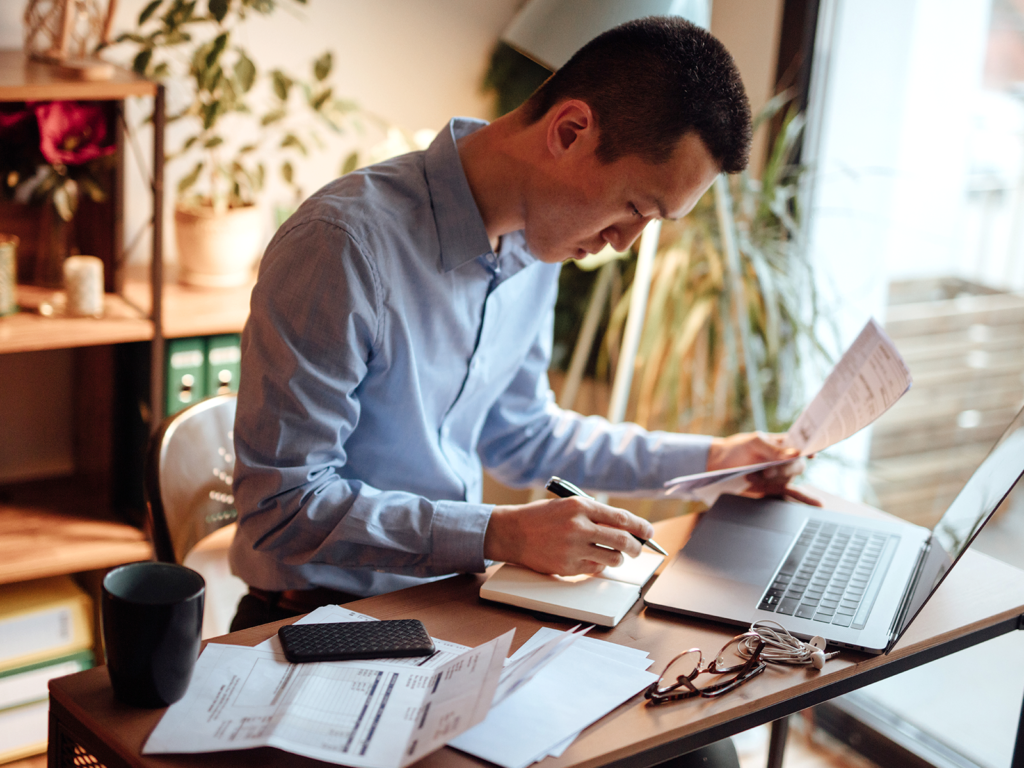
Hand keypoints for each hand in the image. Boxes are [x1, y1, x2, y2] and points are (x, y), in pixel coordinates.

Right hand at [484, 496, 653, 575]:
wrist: (512, 532)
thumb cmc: (541, 517)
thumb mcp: (568, 505)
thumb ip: (594, 514)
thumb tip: (626, 527)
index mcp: (580, 506)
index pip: (622, 518)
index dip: (641, 527)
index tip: (649, 532)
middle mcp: (578, 526)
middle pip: (623, 540)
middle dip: (636, 547)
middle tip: (637, 549)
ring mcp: (573, 548)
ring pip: (612, 558)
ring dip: (618, 558)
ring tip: (613, 555)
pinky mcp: (567, 567)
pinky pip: (595, 569)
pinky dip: (598, 566)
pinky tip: (591, 559)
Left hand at [707, 431, 820, 505]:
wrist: (716, 465)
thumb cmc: (736, 448)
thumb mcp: (753, 443)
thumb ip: (773, 449)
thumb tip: (795, 453)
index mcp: (782, 444)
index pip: (802, 446)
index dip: (810, 450)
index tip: (812, 456)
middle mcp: (784, 461)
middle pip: (796, 467)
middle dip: (782, 470)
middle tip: (764, 471)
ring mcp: (779, 477)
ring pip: (788, 482)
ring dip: (771, 481)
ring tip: (752, 477)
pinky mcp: (773, 490)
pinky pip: (790, 496)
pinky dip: (803, 500)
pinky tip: (819, 505)